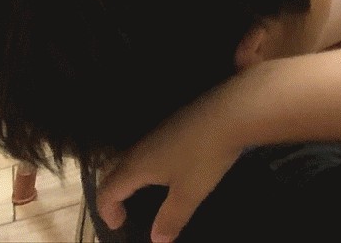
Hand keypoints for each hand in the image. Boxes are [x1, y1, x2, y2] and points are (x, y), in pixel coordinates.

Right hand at [95, 87, 244, 241]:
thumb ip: (170, 218)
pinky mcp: (176, 120)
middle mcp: (141, 146)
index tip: (118, 225)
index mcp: (136, 165)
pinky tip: (167, 166)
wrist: (232, 111)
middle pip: (113, 170)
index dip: (107, 211)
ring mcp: (159, 130)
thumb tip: (156, 240)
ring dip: (129, 175)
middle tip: (121, 208)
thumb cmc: (205, 156)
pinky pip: (150, 146)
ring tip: (141, 190)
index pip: (107, 190)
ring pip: (132, 155)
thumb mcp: (189, 193)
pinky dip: (147, 162)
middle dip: (112, 191)